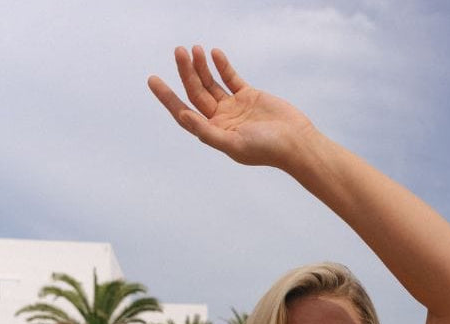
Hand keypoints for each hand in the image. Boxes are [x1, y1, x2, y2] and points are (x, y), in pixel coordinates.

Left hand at [148, 46, 315, 168]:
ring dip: (201, 66)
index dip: (167, 97)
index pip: (184, 112)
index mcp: (213, 133)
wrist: (296, 142)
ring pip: (211, 83)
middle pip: (196, 93)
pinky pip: (231, 78)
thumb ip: (208, 132)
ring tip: (193, 49)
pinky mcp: (249, 96)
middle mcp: (221, 120)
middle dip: (186, 72)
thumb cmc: (266, 149)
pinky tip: (215, 53)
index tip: (153, 80)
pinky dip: (222, 66)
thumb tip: (184, 117)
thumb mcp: (233, 144)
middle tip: (179, 51)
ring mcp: (235, 107)